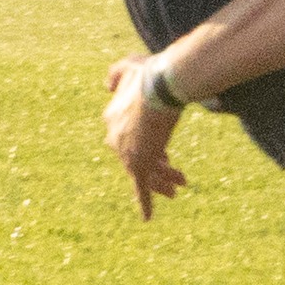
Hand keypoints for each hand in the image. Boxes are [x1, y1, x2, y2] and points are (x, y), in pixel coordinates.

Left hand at [104, 57, 187, 220]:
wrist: (159, 87)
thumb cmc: (150, 74)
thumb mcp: (129, 66)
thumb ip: (116, 74)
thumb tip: (107, 86)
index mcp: (111, 119)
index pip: (130, 139)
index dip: (151, 147)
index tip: (165, 153)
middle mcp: (114, 139)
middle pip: (137, 160)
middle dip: (159, 169)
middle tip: (175, 178)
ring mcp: (126, 153)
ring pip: (145, 174)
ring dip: (163, 182)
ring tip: (178, 189)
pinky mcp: (139, 164)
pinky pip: (142, 188)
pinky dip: (144, 203)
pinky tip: (146, 218)